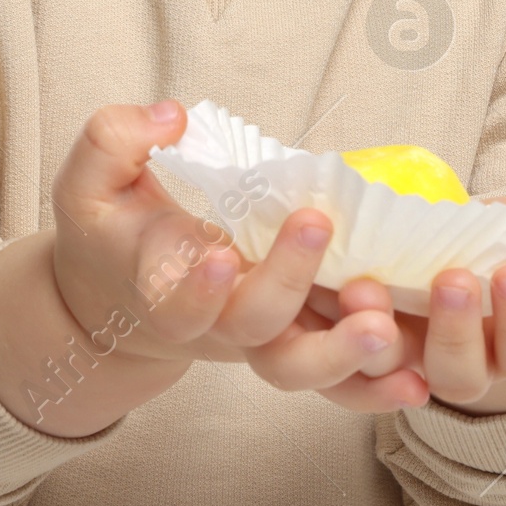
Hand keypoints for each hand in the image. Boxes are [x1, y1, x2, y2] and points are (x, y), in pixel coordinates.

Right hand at [50, 101, 425, 411]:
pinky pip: (334, 382)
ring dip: (342, 355)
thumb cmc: (110, 228)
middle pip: (251, 328)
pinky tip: (416, 380)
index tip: (220, 253)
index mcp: (158, 285)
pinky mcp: (292, 341)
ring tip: (384, 328)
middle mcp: (211, 322)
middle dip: (285, 285)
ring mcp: (255, 338)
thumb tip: (171, 117)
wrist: (118, 297)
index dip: (197, 287)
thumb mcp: (89, 180)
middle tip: (316, 226)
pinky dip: (373, 389)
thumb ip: (114, 139)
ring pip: (297, 367)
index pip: (174, 300)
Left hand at [303, 185, 505, 414]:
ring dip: (380, 339)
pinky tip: (333, 288)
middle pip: (461, 375)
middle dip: (455, 330)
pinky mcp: (365, 336)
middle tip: (452, 278)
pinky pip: (346, 351)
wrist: (478, 250)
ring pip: (395, 370)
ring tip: (369, 288)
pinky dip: (336, 327)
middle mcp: (469, 364)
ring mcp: (412, 354)